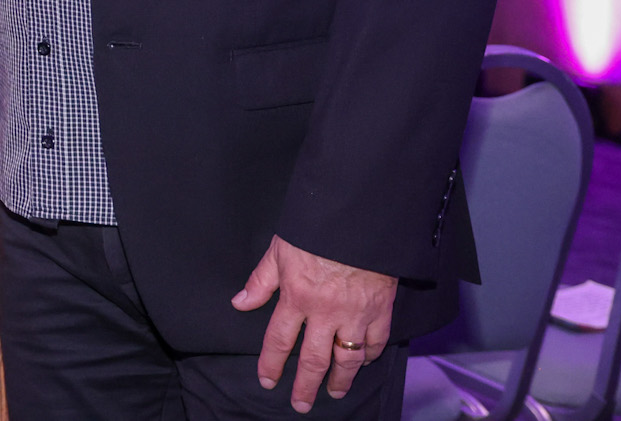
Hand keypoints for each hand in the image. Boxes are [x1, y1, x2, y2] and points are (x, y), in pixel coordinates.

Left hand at [231, 234, 395, 411]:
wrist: (359, 217)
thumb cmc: (316, 230)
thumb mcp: (279, 250)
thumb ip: (260, 281)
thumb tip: (240, 303)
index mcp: (297, 297)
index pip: (279, 340)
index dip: (272, 364)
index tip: (268, 381)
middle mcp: (325, 312)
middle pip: (314, 360)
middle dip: (305, 386)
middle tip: (300, 404)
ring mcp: (355, 314)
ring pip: (347, 358)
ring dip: (340, 380)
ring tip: (333, 393)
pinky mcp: (380, 310)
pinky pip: (375, 341)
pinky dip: (368, 355)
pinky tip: (362, 362)